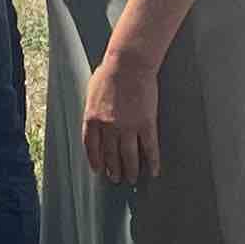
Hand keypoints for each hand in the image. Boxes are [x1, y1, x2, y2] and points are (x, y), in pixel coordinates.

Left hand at [82, 49, 162, 184]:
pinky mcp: (146, 124)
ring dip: (131, 170)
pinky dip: (152, 162)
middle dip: (113, 169)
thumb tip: (93, 120)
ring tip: (132, 179)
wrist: (129, 64)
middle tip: (116, 179)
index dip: (95, 160)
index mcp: (92, 118)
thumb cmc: (109, 72)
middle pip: (110, 155)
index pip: (91, 146)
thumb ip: (92, 109)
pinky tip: (153, 171)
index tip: (98, 170)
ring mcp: (128, 127)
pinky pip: (149, 149)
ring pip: (129, 156)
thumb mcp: (91, 91)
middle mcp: (108, 127)